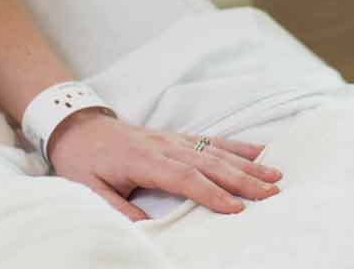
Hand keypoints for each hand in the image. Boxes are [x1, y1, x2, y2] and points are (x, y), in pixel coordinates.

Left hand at [47, 110, 281, 220]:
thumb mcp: (89, 189)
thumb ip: (117, 208)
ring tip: (275, 176)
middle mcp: (164, 146)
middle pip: (209, 164)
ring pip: (216, 152)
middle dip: (242, 180)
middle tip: (271, 194)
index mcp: (143, 159)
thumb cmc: (84, 160)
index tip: (235, 208)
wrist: (78, 126)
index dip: (210, 193)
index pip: (183, 178)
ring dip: (248, 164)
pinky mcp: (178, 137)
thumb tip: (145, 227)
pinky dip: (238, 147)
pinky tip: (260, 152)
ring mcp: (174, 139)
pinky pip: (213, 141)